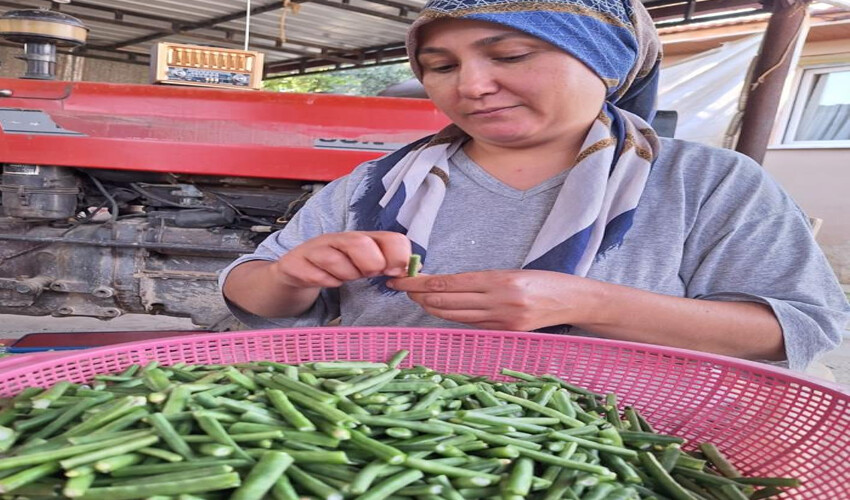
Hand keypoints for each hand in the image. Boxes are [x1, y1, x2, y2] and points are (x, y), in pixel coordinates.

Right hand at [274, 231, 411, 288]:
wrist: (296, 270)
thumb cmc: (337, 266)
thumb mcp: (366, 263)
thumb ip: (389, 264)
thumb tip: (414, 271)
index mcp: (363, 238)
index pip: (390, 238)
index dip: (398, 256)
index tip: (395, 272)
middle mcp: (340, 238)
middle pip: (360, 243)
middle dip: (370, 264)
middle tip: (366, 274)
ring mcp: (317, 248)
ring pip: (335, 259)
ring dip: (345, 275)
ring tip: (343, 278)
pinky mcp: (297, 262)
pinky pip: (315, 275)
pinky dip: (325, 282)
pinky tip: (326, 280)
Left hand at [387, 269, 590, 330]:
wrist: (574, 301)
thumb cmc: (543, 281)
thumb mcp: (511, 273)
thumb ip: (480, 281)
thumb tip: (443, 284)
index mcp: (499, 281)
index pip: (448, 283)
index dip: (420, 282)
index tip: (400, 279)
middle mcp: (499, 302)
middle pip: (445, 302)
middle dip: (419, 295)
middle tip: (400, 287)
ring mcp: (501, 322)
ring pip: (453, 316)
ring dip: (430, 307)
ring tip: (415, 298)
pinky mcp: (504, 334)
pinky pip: (469, 325)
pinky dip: (451, 317)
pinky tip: (440, 310)